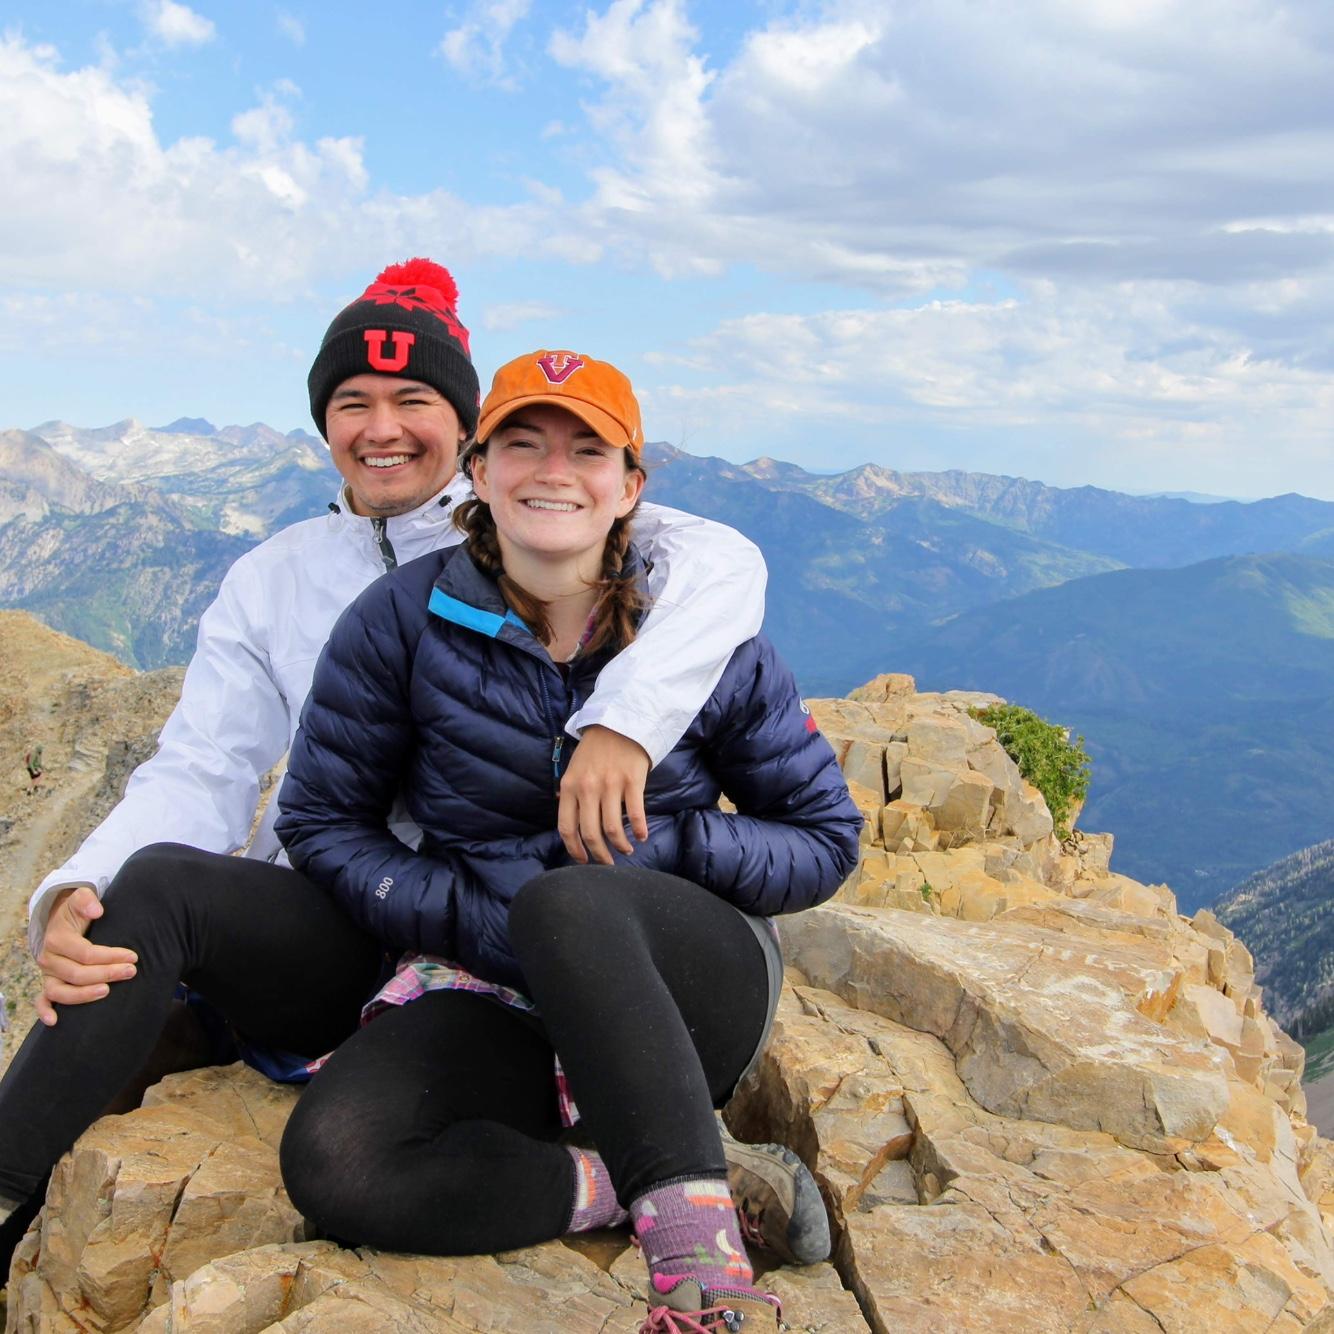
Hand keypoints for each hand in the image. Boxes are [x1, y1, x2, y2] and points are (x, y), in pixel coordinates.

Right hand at [35, 886, 137, 1025]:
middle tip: (131, 972)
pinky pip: (42, 1001)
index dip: (110, 956)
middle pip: (77, 974)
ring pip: (60, 991)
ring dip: (84, 995)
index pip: (86, 953)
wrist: (62, 920)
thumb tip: (97, 910)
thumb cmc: (77, 911)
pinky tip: (56, 1021)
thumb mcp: (80, 898)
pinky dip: (45, 1011)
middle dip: (106, 974)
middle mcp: (49, 959)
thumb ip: (86, 899)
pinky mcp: (48, 983)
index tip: (133, 956)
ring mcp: (47, 974)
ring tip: (107, 992)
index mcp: (57, 939)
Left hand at [558, 726, 650, 864]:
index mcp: (569, 787)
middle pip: (591, 833)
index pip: (567, 827)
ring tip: (626, 850)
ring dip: (620, 845)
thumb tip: (569, 820)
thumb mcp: (573, 769)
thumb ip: (571, 794)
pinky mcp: (632, 781)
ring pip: (613, 828)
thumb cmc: (595, 749)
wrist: (619, 723)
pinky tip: (642, 836)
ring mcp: (610, 785)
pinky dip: (639, 830)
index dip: (574, 849)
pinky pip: (635, 814)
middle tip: (607, 863)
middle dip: (599, 854)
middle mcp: (588, 788)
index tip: (583, 860)